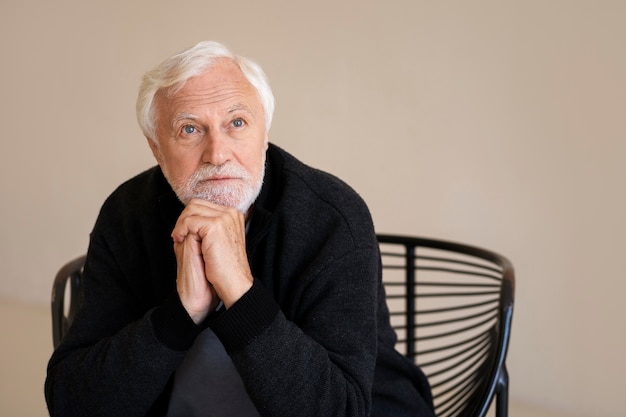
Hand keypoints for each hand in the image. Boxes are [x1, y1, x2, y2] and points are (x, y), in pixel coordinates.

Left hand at [172, 199, 253, 314]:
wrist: (233, 282)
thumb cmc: (226, 266)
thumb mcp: (220, 241)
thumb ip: (210, 226)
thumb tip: (191, 216)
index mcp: (233, 215)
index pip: (204, 204)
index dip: (190, 217)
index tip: (183, 233)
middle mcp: (231, 212)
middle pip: (196, 203)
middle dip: (183, 218)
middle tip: (178, 235)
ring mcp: (224, 217)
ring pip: (191, 210)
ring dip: (180, 224)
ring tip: (178, 239)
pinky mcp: (215, 225)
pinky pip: (189, 221)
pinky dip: (180, 230)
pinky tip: (179, 241)